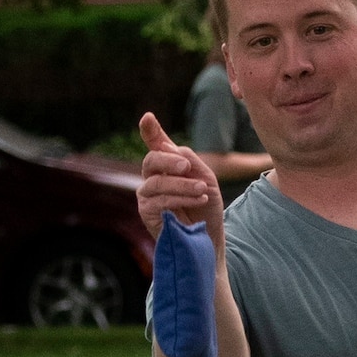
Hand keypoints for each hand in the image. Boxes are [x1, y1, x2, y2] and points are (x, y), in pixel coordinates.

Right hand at [137, 113, 224, 248]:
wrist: (209, 238)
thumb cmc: (206, 208)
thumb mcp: (205, 180)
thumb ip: (190, 161)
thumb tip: (173, 150)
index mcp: (166, 166)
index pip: (155, 145)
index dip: (150, 131)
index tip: (148, 117)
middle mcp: (152, 178)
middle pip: (151, 160)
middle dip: (169, 161)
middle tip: (187, 167)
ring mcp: (147, 195)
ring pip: (157, 182)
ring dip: (182, 184)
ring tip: (202, 191)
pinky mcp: (147, 213)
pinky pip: (159, 200)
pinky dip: (181, 198)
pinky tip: (198, 199)